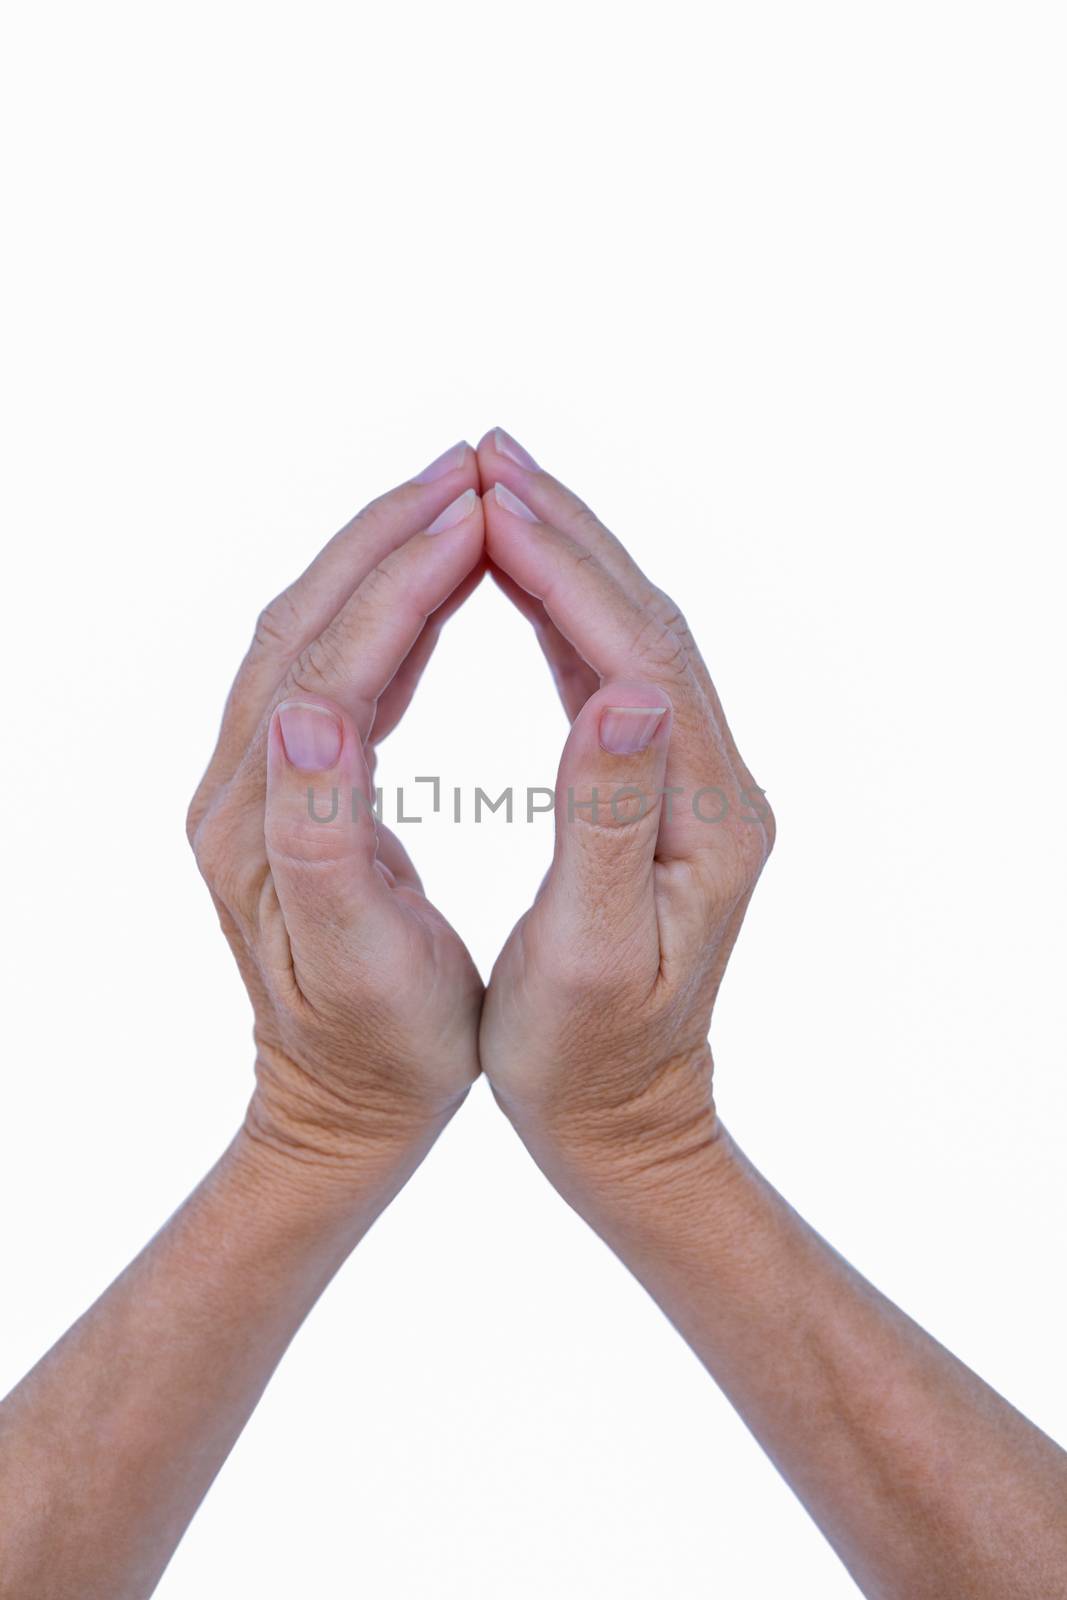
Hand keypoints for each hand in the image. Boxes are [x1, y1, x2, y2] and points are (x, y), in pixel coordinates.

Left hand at [186, 443, 485, 1179]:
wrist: (341, 1105)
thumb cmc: (384, 1053)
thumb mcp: (361, 967)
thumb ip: (326, 840)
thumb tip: (311, 716)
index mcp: (260, 825)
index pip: (329, 664)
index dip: (403, 580)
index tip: (479, 510)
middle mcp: (238, 787)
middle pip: (305, 623)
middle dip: (386, 534)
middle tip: (472, 468)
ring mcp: (253, 783)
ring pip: (313, 633)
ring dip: (382, 556)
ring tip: (463, 504)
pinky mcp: (282, 790)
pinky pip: (330, 670)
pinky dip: (384, 613)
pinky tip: (435, 588)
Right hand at [477, 429, 774, 1187]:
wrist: (626, 1122)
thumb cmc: (586, 1063)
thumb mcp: (589, 955)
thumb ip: (607, 818)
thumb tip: (622, 690)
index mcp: (704, 819)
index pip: (635, 655)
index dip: (563, 568)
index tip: (488, 496)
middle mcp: (715, 786)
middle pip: (647, 622)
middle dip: (570, 531)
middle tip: (488, 452)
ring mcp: (693, 786)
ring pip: (634, 638)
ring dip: (570, 557)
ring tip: (498, 493)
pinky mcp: (663, 796)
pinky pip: (617, 677)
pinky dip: (568, 616)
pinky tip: (524, 586)